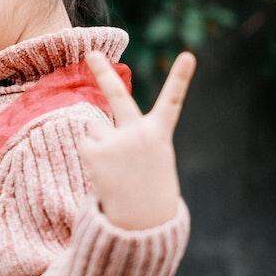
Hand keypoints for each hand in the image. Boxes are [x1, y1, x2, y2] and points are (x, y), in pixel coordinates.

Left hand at [79, 51, 196, 230]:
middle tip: (91, 53)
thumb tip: (91, 123)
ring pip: (95, 127)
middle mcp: (138, 133)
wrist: (141, 223)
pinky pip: (86, 142)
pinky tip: (103, 171)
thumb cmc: (148, 186)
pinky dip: (91, 153)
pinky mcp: (96, 153)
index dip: (181, 77)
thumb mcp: (149, 156)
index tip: (189, 55)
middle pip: (117, 96)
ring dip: (99, 141)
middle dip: (103, 72)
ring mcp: (116, 142)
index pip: (173, 101)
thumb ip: (129, 134)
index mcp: (158, 134)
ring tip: (113, 166)